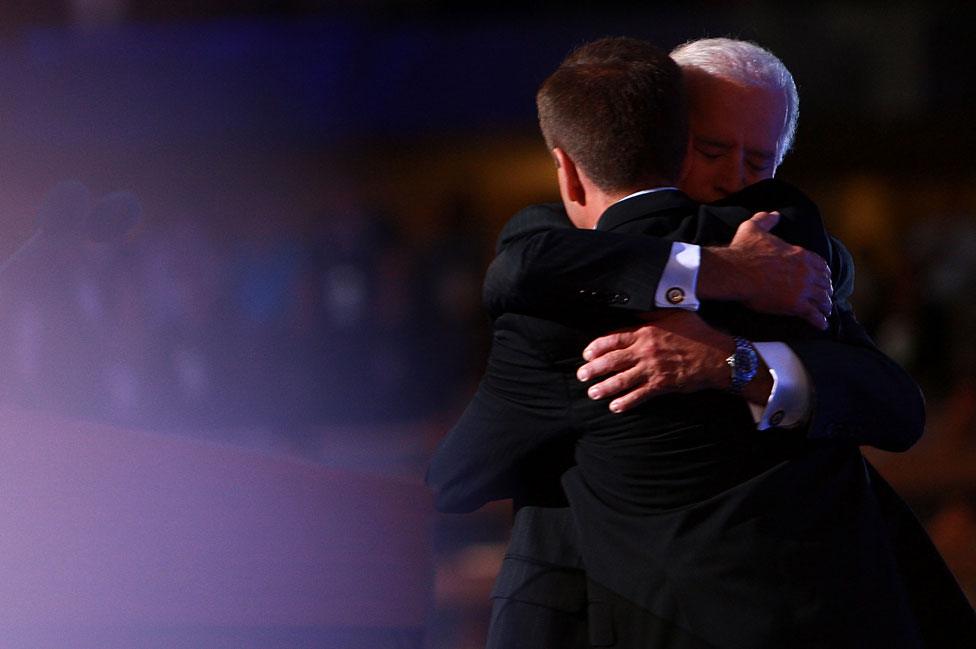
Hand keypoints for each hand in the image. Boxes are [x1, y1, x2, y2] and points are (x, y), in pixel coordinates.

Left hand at [576, 311, 733, 412]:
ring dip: (604, 388)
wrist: (718, 356)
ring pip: (622, 380)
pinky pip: (639, 395)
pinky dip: (626, 402)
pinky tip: (615, 407)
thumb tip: (634, 308)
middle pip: (612, 361)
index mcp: (646, 332)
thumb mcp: (673, 314)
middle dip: (594, 369)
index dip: (597, 347)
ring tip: (592, 393)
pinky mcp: (662, 384)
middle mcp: (646, 350)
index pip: (614, 338)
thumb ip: (651, 313)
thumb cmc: (697, 333)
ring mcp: (653, 369)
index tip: (586, 354)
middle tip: (582, 375)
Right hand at [699, 211, 832, 328]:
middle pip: (824, 282)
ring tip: (825, 311)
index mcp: (799, 254)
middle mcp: (805, 271)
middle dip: (826, 290)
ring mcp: (802, 289)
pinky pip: (813, 314)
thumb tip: (773, 214)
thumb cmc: (743, 251)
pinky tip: (821, 325)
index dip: (824, 272)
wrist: (736, 271)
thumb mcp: (753, 228)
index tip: (823, 278)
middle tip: (825, 296)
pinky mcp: (795, 305)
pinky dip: (820, 320)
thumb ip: (765, 219)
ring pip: (822, 298)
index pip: (821, 264)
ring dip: (825, 305)